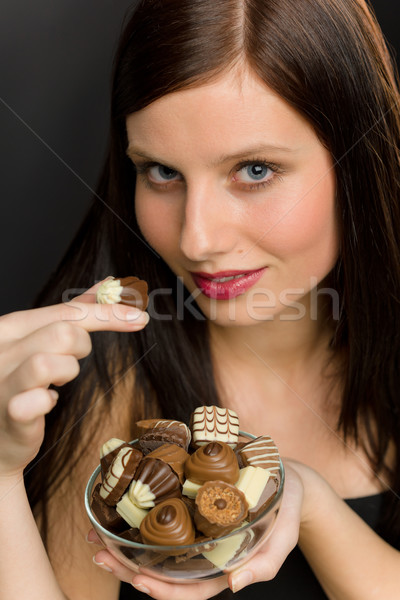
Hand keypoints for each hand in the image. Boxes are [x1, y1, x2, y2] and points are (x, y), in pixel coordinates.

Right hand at [0, 279, 149, 477]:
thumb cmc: (21, 382)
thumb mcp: (39, 339)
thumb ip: (72, 312)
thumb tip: (108, 283)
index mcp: (10, 327)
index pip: (65, 309)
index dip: (108, 314)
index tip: (139, 318)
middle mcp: (1, 350)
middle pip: (64, 332)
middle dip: (81, 347)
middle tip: (70, 362)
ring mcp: (1, 381)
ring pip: (51, 361)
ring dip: (65, 372)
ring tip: (55, 383)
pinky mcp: (9, 413)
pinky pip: (38, 401)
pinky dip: (47, 402)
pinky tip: (43, 404)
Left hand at [89, 462, 305, 598]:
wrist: (288, 480)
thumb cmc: (286, 509)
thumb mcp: (283, 535)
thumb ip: (266, 563)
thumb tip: (236, 585)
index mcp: (223, 566)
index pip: (188, 590)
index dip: (162, 589)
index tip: (137, 579)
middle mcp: (203, 554)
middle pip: (162, 572)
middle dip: (127, 568)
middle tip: (98, 555)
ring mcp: (195, 533)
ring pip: (155, 549)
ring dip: (123, 547)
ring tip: (95, 536)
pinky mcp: (190, 510)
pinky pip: (161, 522)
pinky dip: (137, 521)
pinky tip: (117, 513)